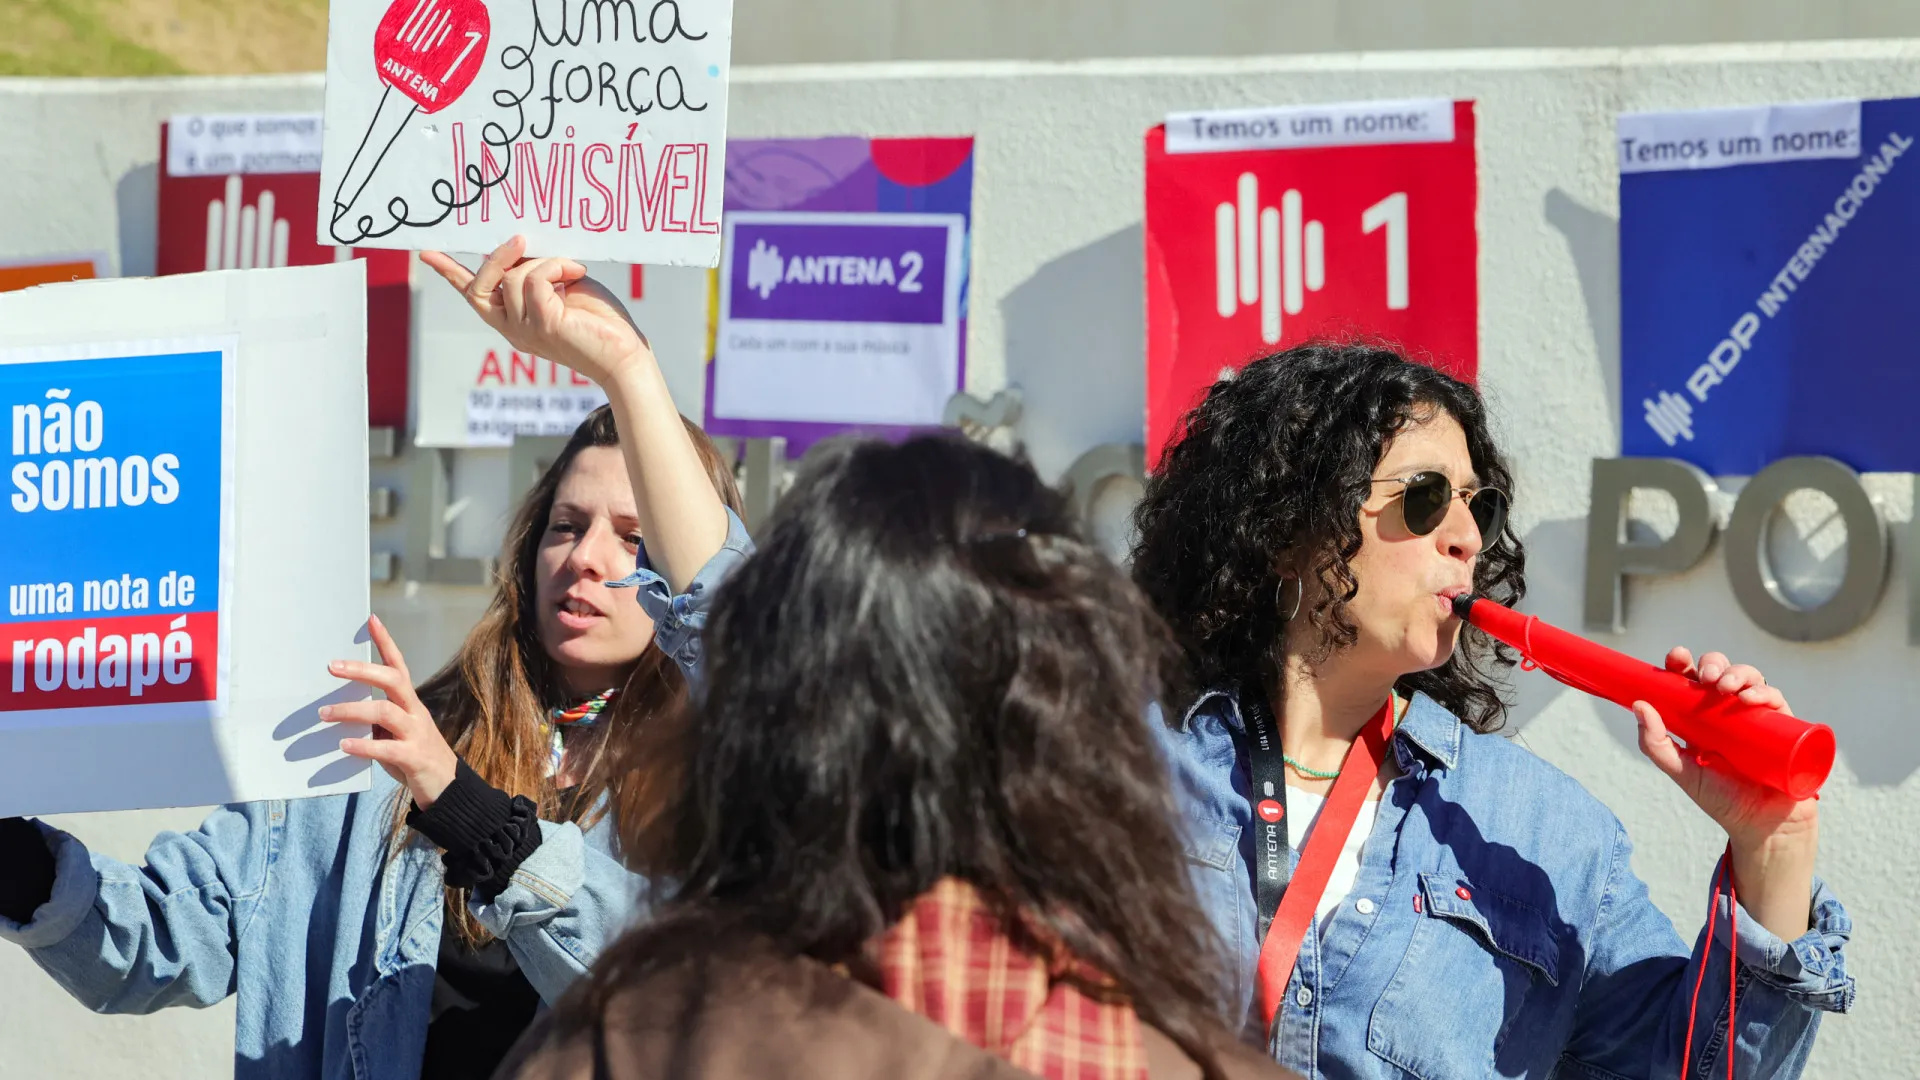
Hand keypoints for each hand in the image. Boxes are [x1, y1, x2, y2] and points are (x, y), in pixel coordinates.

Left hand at [322, 615, 458, 808]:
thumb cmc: (414, 756)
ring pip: (386, 712)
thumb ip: (376, 720)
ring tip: (324, 715)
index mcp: (411, 702)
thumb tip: (340, 710)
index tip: (371, 620)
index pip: (399, 665)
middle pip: (393, 681)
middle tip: (332, 667)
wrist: (447, 789)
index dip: (386, 642)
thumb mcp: (396, 732)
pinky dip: (364, 746)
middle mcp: (416, 712)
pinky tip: (344, 746)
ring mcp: (417, 734)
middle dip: (362, 671)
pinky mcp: (415, 758)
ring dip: (352, 711)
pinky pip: (387, 749)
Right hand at [420, 236, 650, 389]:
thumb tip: (521, 248)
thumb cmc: (600, 322)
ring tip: (573, 270)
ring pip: (513, 277)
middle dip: (495, 258)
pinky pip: (535, 278)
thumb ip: (537, 273)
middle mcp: (513, 329)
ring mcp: (525, 330)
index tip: (426, 252)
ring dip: (546, 262)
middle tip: (520, 239)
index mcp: (514, 321)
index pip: (474, 296)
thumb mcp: (561, 288)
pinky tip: (576, 273)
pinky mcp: (544, 325)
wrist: (626, 355)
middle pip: (479, 288)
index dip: (450, 273)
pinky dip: (556, 267)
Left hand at [1635, 647, 1817, 939]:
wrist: (1762, 827)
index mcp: (1700, 716)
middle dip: (1712, 664)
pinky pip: (1775, 699)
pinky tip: (1749, 700)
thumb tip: (1639, 706)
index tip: (1676, 658)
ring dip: (1737, 673)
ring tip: (1725, 687)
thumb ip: (1656, 744)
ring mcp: (1756, 717)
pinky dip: (1763, 692)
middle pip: (1720, 672)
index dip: (1683, 664)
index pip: (1690, 681)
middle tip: (1704, 678)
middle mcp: (1728, 712)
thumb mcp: (1682, 772)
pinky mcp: (1783, 726)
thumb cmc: (1722, 799)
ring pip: (1749, 678)